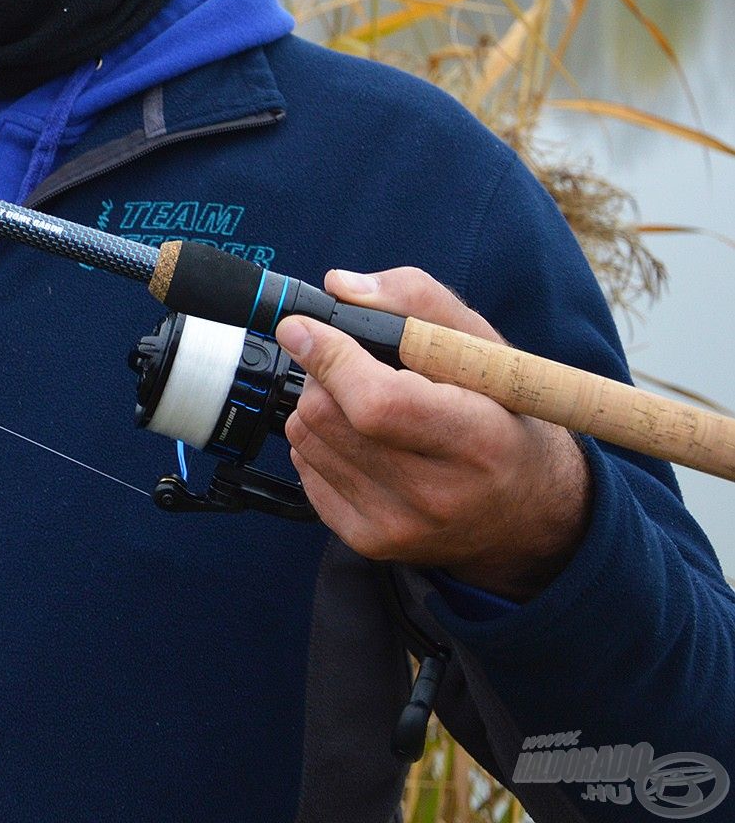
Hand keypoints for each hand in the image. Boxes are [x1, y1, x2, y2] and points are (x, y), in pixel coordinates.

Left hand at [277, 267, 592, 600]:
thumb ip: (417, 301)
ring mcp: (400, 526)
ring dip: (319, 405)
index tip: (301, 326)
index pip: (377, 402)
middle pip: (327, 416)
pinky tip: (360, 438)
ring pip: (306, 439)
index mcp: (478, 440)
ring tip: (363, 400)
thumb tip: (340, 287)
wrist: (529, 514)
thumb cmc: (504, 417)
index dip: (330, 358)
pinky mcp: (370, 542)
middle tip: (351, 363)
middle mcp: (438, 495)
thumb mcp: (484, 347)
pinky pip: (305, 470)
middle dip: (323, 374)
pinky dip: (319, 442)